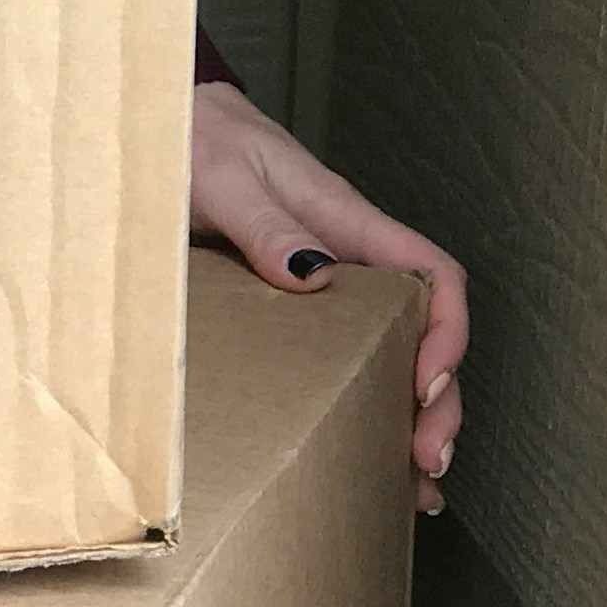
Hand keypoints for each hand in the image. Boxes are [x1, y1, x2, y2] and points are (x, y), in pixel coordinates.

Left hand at [188, 82, 467, 509]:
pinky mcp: (292, 302)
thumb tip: (314, 273)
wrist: (158, 123)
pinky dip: (361, 404)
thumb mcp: (219, 178)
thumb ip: (264, 224)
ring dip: (406, 415)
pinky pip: (343, 353)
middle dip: (436, 399)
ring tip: (412, 483)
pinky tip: (364, 453)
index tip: (427, 389)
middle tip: (425, 464)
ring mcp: (323, 280)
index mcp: (345, 220)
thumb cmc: (191, 139)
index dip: (448, 335)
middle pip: (424, 331)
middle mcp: (347, 255)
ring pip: (390, 352)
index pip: (433, 276)